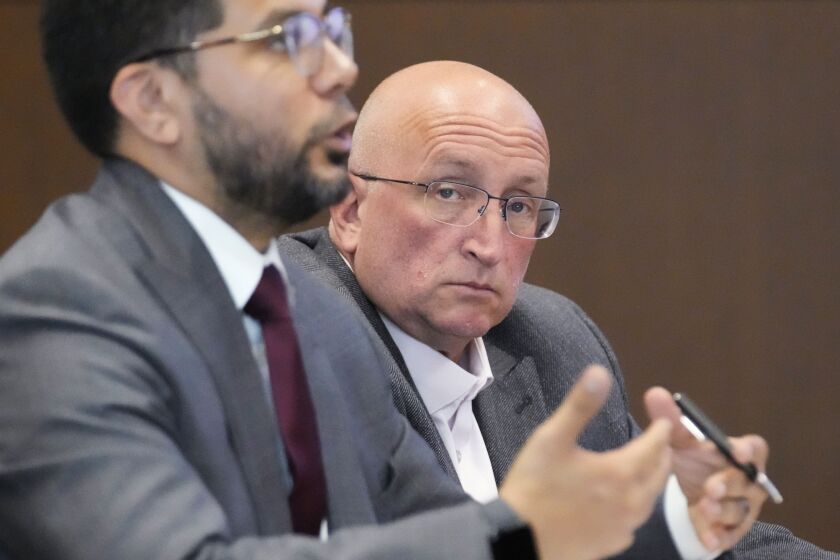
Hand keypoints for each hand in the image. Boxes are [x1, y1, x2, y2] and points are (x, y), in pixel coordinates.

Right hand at [500, 366, 672, 559]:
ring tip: (646, 469)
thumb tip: (600, 372)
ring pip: (650, 501)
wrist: (518, 538)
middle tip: (659, 443)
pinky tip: (623, 504)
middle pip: (659, 475)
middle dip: (662, 455)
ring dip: (652, 482)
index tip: (664, 422)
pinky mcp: (610, 545)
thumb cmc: (533, 486)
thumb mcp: (552, 437)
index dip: (661, 431)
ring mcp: (622, 528)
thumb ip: (580, 404)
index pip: (654, 446)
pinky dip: (635, 507)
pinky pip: (634, 523)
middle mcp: (629, 502)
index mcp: (620, 472)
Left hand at [644, 388, 769, 550]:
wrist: (687, 488)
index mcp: (740, 452)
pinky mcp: (732, 527)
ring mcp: (742, 504)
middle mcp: (748, 479)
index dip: (748, 450)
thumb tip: (655, 393)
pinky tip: (709, 538)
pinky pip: (732, 533)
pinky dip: (720, 535)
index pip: (755, 448)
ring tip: (704, 509)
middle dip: (730, 484)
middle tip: (711, 487)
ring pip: (739, 509)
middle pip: (747, 481)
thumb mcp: (680, 440)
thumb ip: (671, 419)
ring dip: (723, 511)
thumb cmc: (693, 458)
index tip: (736, 452)